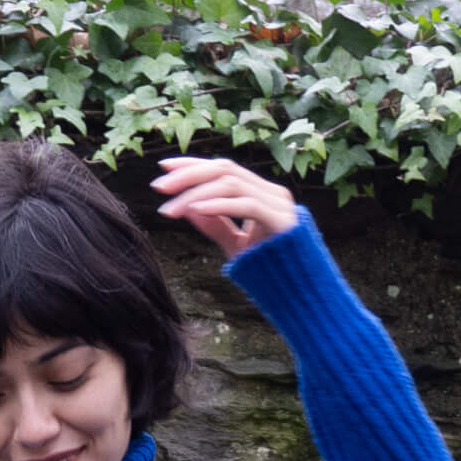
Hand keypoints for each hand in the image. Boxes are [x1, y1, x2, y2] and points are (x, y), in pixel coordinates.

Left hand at [150, 154, 297, 259]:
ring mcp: (279, 204)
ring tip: (170, 209)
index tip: (163, 166)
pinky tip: (195, 209)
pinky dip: (219, 205)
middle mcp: (271, 192)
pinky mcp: (281, 221)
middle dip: (188, 175)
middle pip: (224, 169)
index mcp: (261, 193)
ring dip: (196, 193)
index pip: (222, 169)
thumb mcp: (236, 245)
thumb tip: (188, 206)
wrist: (302, 296)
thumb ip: (216, 224)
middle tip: (158, 186)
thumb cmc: (270, 272)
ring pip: (232, 183)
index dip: (192, 164)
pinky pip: (246, 205)